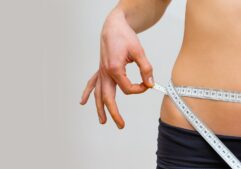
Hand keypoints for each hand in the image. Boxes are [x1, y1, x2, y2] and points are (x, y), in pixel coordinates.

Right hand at [80, 8, 154, 128]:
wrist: (114, 26)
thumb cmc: (125, 36)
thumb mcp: (139, 52)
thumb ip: (146, 69)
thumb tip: (150, 83)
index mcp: (114, 69)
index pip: (128, 88)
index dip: (140, 89)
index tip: (148, 84)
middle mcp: (105, 72)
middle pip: (108, 97)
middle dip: (114, 113)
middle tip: (121, 125)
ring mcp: (101, 71)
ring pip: (98, 93)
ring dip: (99, 108)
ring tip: (102, 121)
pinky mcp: (100, 69)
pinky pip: (92, 83)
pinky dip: (88, 92)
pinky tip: (83, 101)